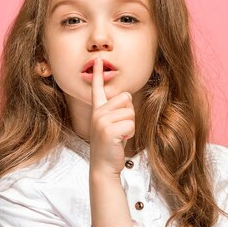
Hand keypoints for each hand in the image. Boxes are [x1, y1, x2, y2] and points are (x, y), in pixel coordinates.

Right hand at [89, 56, 134, 175]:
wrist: (103, 167)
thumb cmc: (111, 146)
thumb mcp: (111, 125)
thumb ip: (116, 111)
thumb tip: (126, 98)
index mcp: (97, 110)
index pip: (97, 88)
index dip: (98, 73)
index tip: (99, 60)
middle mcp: (97, 113)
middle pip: (125, 98)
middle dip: (129, 113)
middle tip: (120, 128)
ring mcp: (101, 122)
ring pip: (130, 112)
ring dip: (130, 126)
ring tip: (119, 136)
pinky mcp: (108, 131)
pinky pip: (130, 124)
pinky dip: (130, 134)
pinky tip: (120, 141)